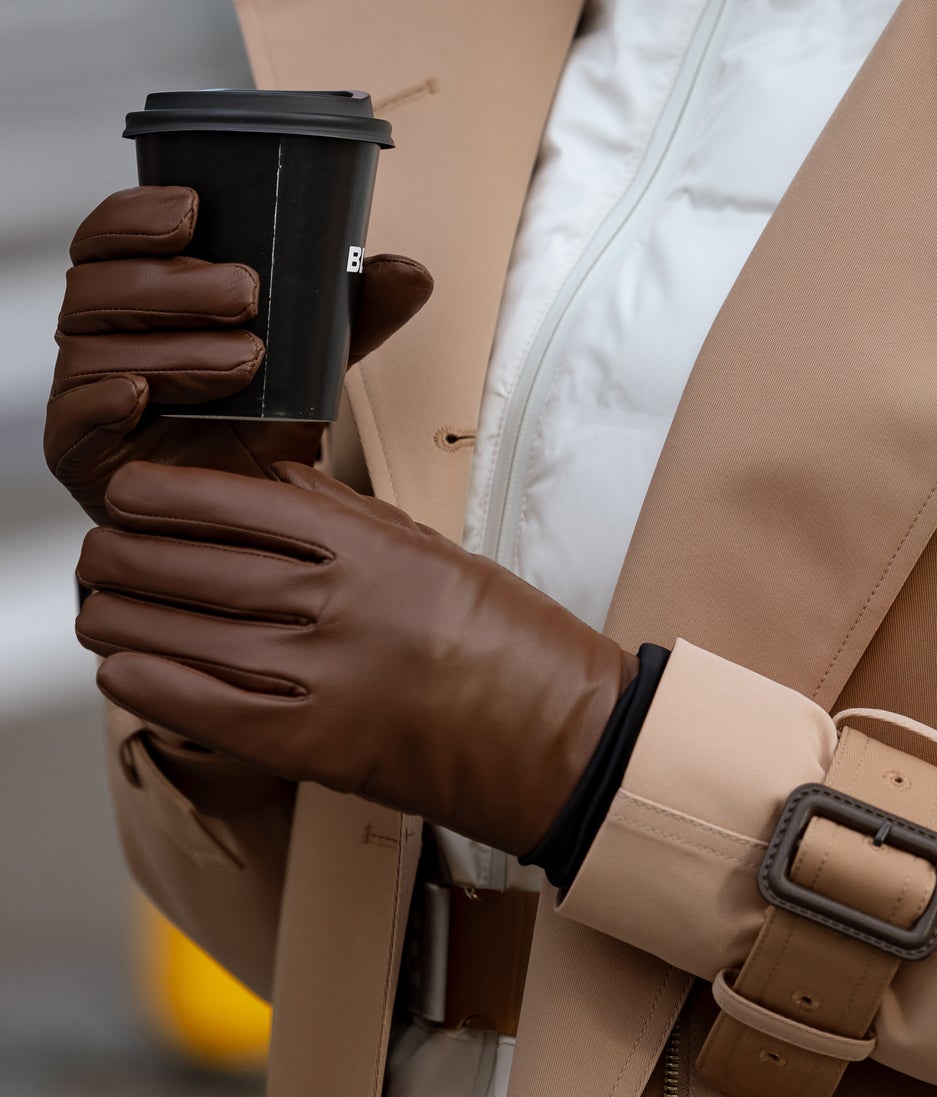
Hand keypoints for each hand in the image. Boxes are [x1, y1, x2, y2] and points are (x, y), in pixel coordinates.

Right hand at [46, 186, 432, 522]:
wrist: (244, 509)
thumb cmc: (260, 414)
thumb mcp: (314, 354)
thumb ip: (356, 311)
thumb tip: (411, 272)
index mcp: (137, 292)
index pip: (108, 236)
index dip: (136, 215)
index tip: (193, 209)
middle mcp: (99, 335)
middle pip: (96, 285)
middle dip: (173, 283)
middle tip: (247, 292)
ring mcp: (81, 392)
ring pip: (92, 347)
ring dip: (172, 343)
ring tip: (246, 358)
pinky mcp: (77, 452)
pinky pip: (71, 418)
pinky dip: (105, 399)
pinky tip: (142, 392)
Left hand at [77, 461, 633, 853]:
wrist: (546, 727)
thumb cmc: (494, 630)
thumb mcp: (421, 545)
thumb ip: (340, 518)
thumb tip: (267, 486)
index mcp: (367, 540)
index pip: (240, 501)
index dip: (168, 494)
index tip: (128, 489)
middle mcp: (337, 600)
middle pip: (197, 565)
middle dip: (128, 555)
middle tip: (96, 549)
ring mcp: (320, 674)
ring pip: (186, 633)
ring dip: (124, 617)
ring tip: (97, 605)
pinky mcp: (311, 743)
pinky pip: (204, 706)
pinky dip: (150, 685)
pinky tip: (121, 667)